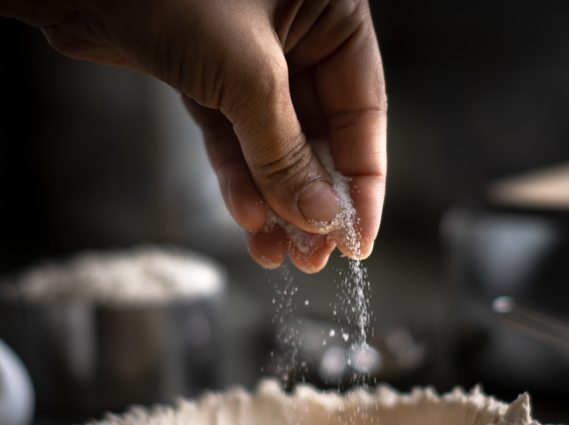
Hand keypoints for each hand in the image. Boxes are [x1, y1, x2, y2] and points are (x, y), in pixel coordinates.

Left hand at [39, 0, 386, 271]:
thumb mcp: (246, 76)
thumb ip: (286, 152)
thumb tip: (321, 218)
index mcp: (330, 13)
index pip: (363, 112)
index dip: (362, 183)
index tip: (357, 240)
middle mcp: (297, 33)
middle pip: (319, 134)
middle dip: (312, 200)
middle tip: (312, 257)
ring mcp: (249, 56)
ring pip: (273, 143)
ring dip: (273, 201)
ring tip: (275, 253)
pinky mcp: (205, 74)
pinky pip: (232, 136)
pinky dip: (237, 177)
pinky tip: (246, 217)